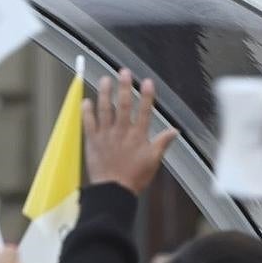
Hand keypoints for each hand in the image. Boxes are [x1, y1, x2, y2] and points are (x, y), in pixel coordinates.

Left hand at [82, 68, 177, 194]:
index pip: (145, 111)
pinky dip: (87, 112)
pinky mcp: (93, 141)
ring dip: (105, 93)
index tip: (147, 81)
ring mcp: (106, 135)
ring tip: (105, 79)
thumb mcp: (153, 161)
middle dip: (125, 87)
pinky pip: (88, 123)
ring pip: (105, 110)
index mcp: (138, 136)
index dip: (147, 96)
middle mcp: (122, 132)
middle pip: (124, 105)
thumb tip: (175, 131)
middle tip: (124, 71)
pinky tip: (86, 100)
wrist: (114, 191)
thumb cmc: (135, 177)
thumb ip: (163, 143)